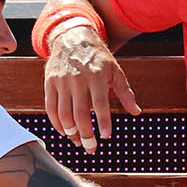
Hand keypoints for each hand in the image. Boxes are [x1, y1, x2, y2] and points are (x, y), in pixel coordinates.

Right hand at [44, 25, 138, 152]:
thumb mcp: (115, 70)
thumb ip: (125, 93)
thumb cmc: (98, 58)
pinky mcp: (50, 83)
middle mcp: (78, 79)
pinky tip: (65, 132)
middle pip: (79, 113)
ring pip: (63, 114)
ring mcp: (62, 81)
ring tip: (79, 142)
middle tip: (91, 148)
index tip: (106, 137)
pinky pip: (50, 108)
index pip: (100, 104)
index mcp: (97, 76)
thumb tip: (136, 112)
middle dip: (85, 134)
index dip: (103, 122)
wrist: (72, 38)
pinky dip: (56, 124)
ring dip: (70, 132)